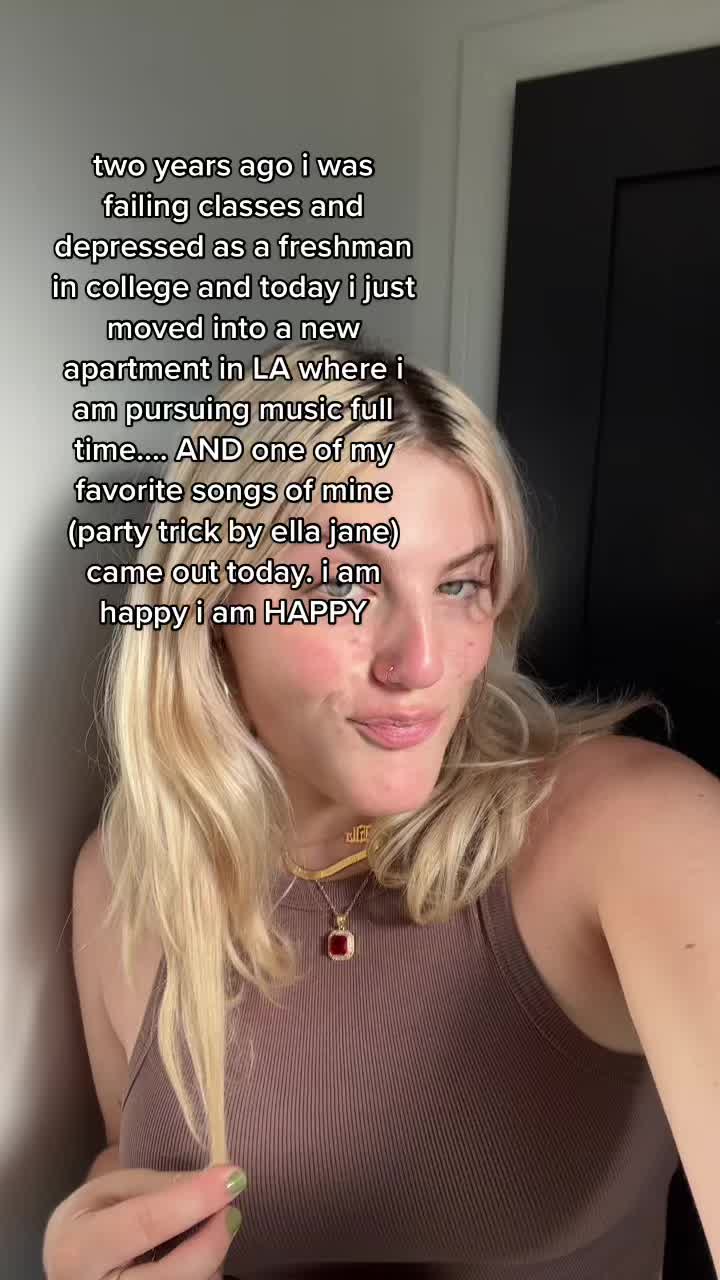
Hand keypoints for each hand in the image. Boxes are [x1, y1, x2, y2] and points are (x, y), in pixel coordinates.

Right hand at [43, 1163, 246, 1279]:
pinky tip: (198, 1256)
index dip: (194, 1199)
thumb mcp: (110, 1190)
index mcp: (79, 1250)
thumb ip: (161, 1187)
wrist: (67, 1266)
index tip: (232, 1176)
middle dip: (212, 1239)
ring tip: (209, 1230)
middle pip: (175, 1274)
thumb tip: (218, 1181)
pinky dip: (203, 1275)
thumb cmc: (89, 1220)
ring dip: (211, 1259)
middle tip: (231, 1209)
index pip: (145, 1223)